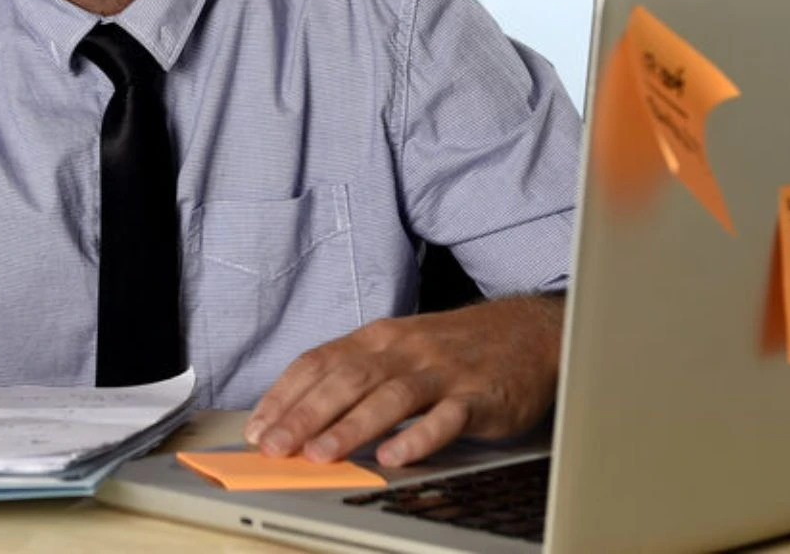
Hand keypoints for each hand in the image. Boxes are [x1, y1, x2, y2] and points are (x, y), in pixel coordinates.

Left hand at [243, 293, 564, 467]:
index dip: (285, 395)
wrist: (531, 332)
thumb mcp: (400, 348)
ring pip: (391, 396)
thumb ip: (357, 375)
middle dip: (306, 414)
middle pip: (347, 379)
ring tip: (321, 453)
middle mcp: (405, 350)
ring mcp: (443, 371)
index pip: (320, 362)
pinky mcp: (481, 396)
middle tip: (275, 446)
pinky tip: (395, 456)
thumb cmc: (455, 348)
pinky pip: (447, 417)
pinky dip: (420, 437)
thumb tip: (301, 414)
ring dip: (351, 425)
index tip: (258, 428)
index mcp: (378, 338)